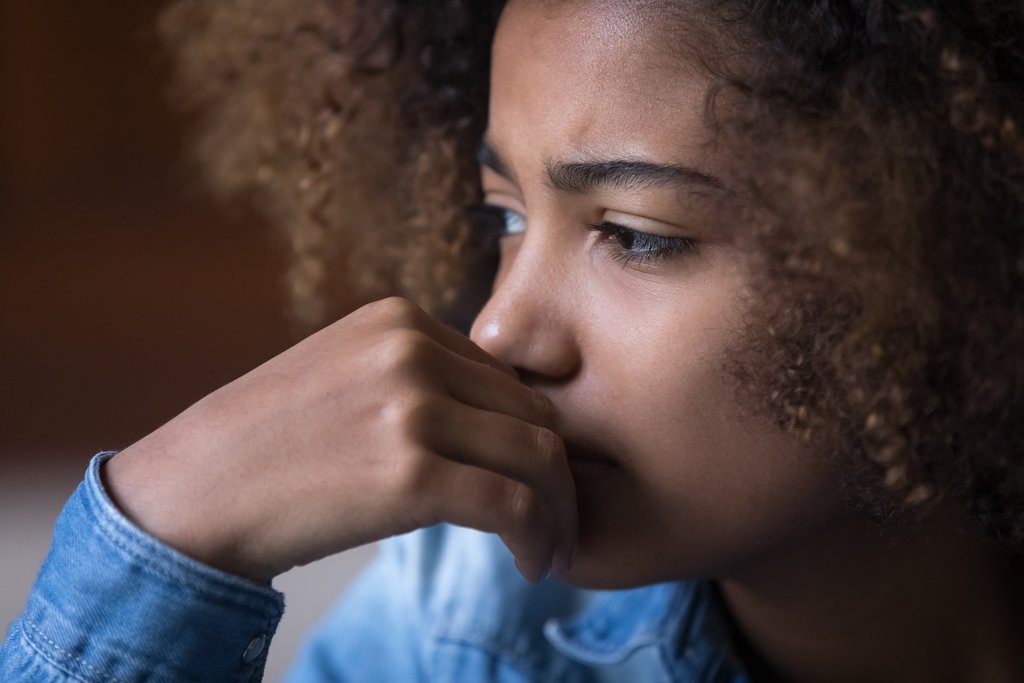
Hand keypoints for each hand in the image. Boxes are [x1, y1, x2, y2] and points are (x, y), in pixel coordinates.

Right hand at [104, 297, 575, 582]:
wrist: (190, 493)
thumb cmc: (268, 446)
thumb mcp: (345, 376)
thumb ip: (417, 379)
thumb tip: (496, 423)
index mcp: (401, 320)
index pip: (506, 378)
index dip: (531, 435)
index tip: (536, 482)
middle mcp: (413, 349)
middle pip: (533, 412)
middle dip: (558, 475)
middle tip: (558, 524)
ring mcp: (413, 406)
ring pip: (539, 456)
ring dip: (558, 512)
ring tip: (549, 550)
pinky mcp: (411, 472)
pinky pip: (515, 505)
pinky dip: (539, 539)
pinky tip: (532, 566)